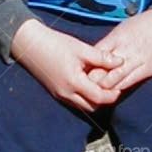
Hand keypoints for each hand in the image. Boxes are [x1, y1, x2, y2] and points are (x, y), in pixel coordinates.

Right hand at [10, 18, 126, 112]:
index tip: (121, 86)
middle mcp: (66, 93)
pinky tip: (89, 84)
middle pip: (92, 107)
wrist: (31, 44)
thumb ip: (102, 58)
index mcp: (74, 83)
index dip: (112, 94)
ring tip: (103, 85)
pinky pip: (74, 101)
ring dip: (94, 100)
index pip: (99, 98)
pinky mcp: (56, 92)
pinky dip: (84, 97)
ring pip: (83, 106)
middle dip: (104, 100)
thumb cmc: (56, 44)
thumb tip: (121, 61)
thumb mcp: (82, 49)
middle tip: (114, 87)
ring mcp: (59, 95)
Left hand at [86, 9, 151, 95]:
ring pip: (115, 79)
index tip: (79, 73)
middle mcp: (124, 51)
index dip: (86, 66)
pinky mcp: (147, 69)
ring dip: (104, 88)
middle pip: (102, 70)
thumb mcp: (122, 29)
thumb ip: (108, 44)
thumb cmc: (143, 25)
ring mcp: (136, 61)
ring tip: (96, 93)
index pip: (95, 56)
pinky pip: (129, 82)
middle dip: (92, 80)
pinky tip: (113, 93)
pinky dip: (119, 88)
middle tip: (84, 88)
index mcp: (116, 39)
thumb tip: (93, 55)